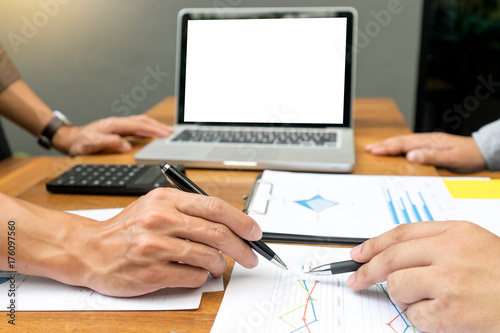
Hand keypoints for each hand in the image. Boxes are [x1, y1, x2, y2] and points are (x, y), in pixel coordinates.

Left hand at [52, 114, 173, 154]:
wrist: (69, 139)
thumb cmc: (79, 142)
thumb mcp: (92, 144)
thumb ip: (110, 143)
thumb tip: (127, 146)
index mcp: (114, 125)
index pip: (138, 125)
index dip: (153, 129)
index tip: (164, 134)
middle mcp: (118, 123)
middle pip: (143, 121)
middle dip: (158, 126)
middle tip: (171, 132)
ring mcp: (118, 125)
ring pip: (141, 122)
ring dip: (154, 126)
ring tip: (166, 131)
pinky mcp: (118, 130)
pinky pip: (137, 127)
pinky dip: (147, 128)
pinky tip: (152, 133)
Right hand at [76, 188, 261, 296]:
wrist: (90, 250)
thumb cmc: (127, 229)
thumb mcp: (155, 205)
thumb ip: (188, 208)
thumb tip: (229, 221)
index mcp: (166, 200)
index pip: (215, 207)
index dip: (241, 220)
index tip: (255, 232)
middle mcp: (161, 220)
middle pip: (217, 233)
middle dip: (242, 248)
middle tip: (251, 256)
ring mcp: (155, 247)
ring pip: (208, 257)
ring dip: (220, 264)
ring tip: (218, 266)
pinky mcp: (151, 273)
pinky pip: (193, 277)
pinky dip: (202, 277)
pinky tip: (196, 273)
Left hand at [347, 221, 499, 332]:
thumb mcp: (475, 244)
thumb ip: (436, 244)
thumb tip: (393, 256)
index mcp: (456, 231)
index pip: (401, 233)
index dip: (373, 244)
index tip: (358, 254)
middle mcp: (451, 251)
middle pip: (391, 258)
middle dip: (368, 270)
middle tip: (356, 279)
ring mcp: (449, 281)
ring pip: (398, 288)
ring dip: (404, 298)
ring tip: (429, 301)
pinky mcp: (450, 312)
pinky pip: (414, 315)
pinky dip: (422, 318)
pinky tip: (443, 316)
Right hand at [365, 133, 486, 172]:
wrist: (482, 151)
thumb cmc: (468, 156)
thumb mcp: (451, 159)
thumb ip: (430, 156)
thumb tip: (410, 155)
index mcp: (428, 142)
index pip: (402, 144)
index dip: (386, 148)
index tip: (373, 151)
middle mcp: (426, 140)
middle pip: (399, 141)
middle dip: (382, 145)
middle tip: (368, 149)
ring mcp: (427, 142)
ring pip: (403, 142)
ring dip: (388, 144)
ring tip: (375, 148)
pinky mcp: (429, 146)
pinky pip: (408, 145)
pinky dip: (397, 146)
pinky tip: (394, 149)